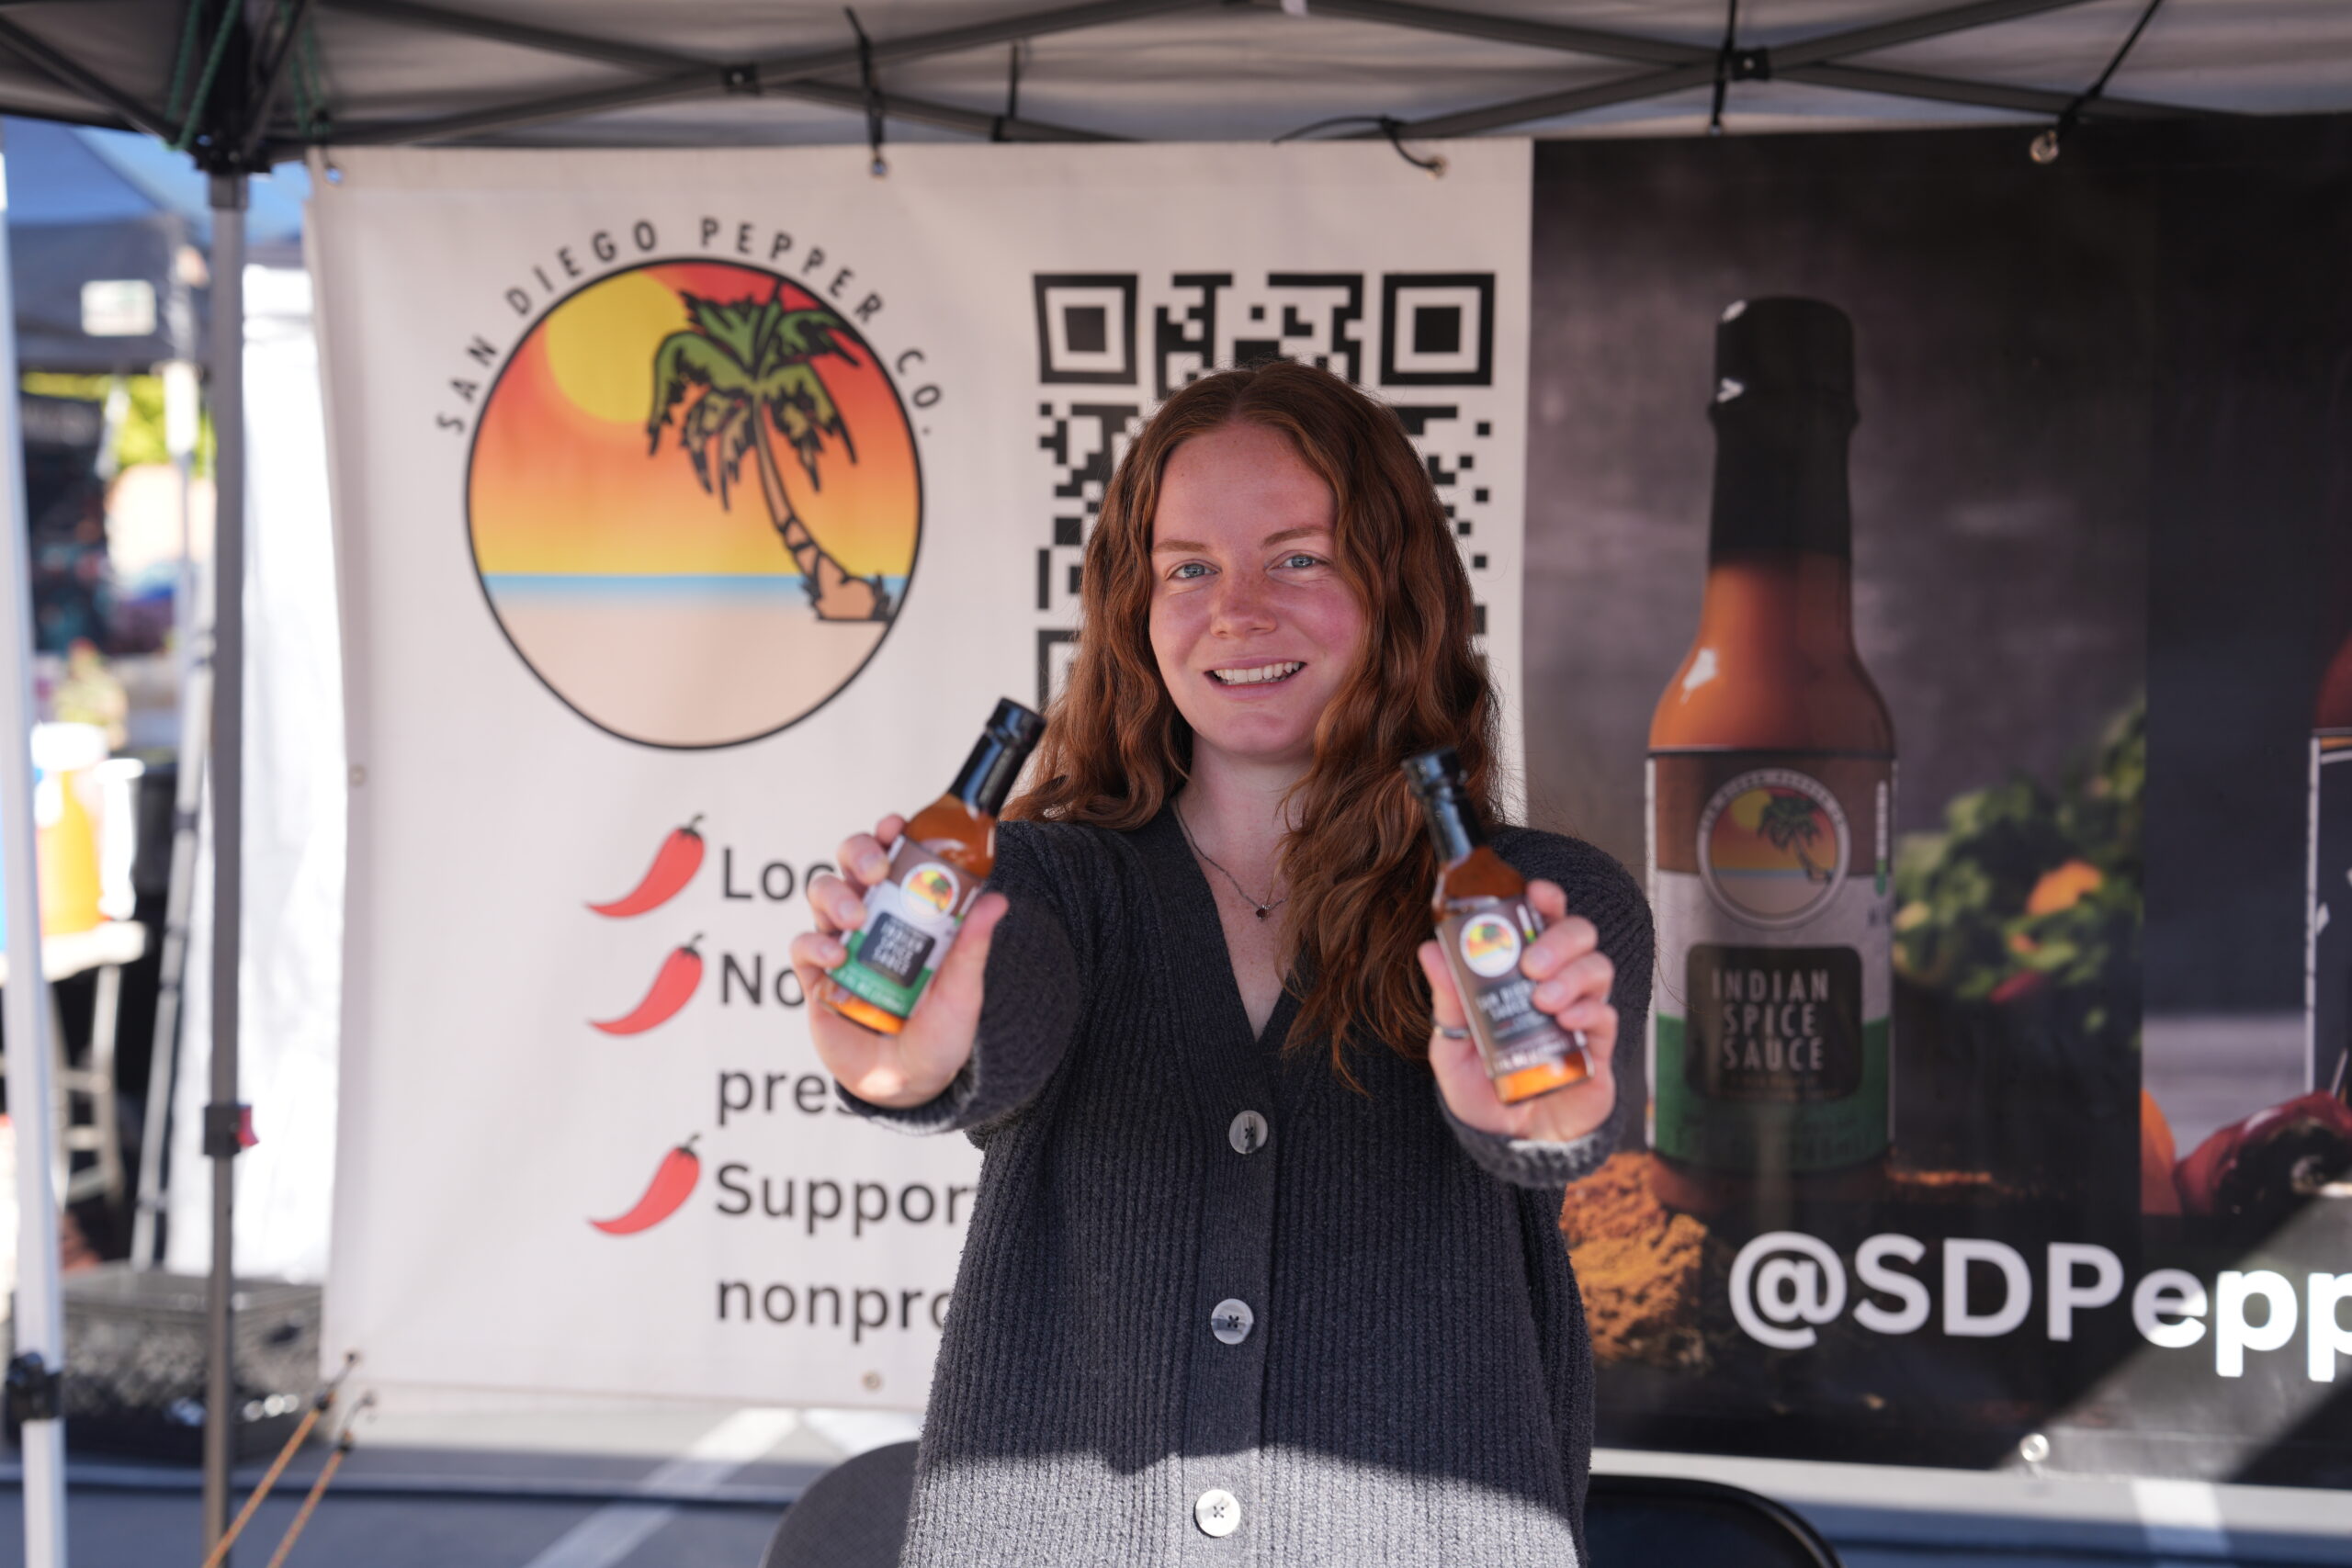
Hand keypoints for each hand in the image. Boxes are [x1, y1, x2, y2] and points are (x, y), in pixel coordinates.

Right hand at [788, 815, 1003, 1108]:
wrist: (914, 1082)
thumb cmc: (940, 1030)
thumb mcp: (962, 988)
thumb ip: (972, 946)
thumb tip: (996, 901)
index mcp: (906, 908)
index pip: (892, 856)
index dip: (888, 834)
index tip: (895, 825)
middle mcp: (870, 917)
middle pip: (849, 863)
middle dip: (858, 853)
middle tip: (875, 870)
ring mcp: (840, 943)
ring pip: (822, 894)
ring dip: (836, 896)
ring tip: (856, 917)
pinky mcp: (816, 978)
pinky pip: (803, 947)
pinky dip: (815, 945)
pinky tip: (835, 957)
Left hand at [1421, 878, 1617, 1144]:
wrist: (1511, 1142)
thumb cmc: (1483, 1087)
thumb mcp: (1453, 1045)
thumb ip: (1447, 1000)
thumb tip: (1429, 949)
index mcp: (1524, 973)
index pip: (1544, 921)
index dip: (1546, 900)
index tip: (1536, 892)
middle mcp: (1558, 985)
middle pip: (1580, 935)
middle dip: (1559, 939)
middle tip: (1532, 963)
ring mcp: (1582, 1014)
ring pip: (1598, 968)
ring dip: (1572, 975)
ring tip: (1543, 1000)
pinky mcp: (1598, 1048)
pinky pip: (1606, 1015)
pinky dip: (1587, 1012)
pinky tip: (1565, 1022)